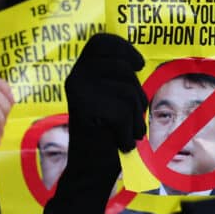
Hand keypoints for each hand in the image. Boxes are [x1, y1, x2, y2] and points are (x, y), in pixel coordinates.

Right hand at [48, 34, 145, 213]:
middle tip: (130, 118)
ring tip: (124, 132)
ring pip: (129, 92)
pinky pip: (126, 112)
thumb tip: (135, 62)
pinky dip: (129, 131)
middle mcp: (75, 78)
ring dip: (135, 117)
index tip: (139, 65)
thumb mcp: (113, 101)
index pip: (101, 42)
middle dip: (137, 95)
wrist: (90, 172)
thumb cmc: (107, 137)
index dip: (123, 48)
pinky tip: (119, 142)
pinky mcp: (87, 109)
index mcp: (80, 73)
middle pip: (124, 68)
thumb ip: (117, 80)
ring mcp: (79, 92)